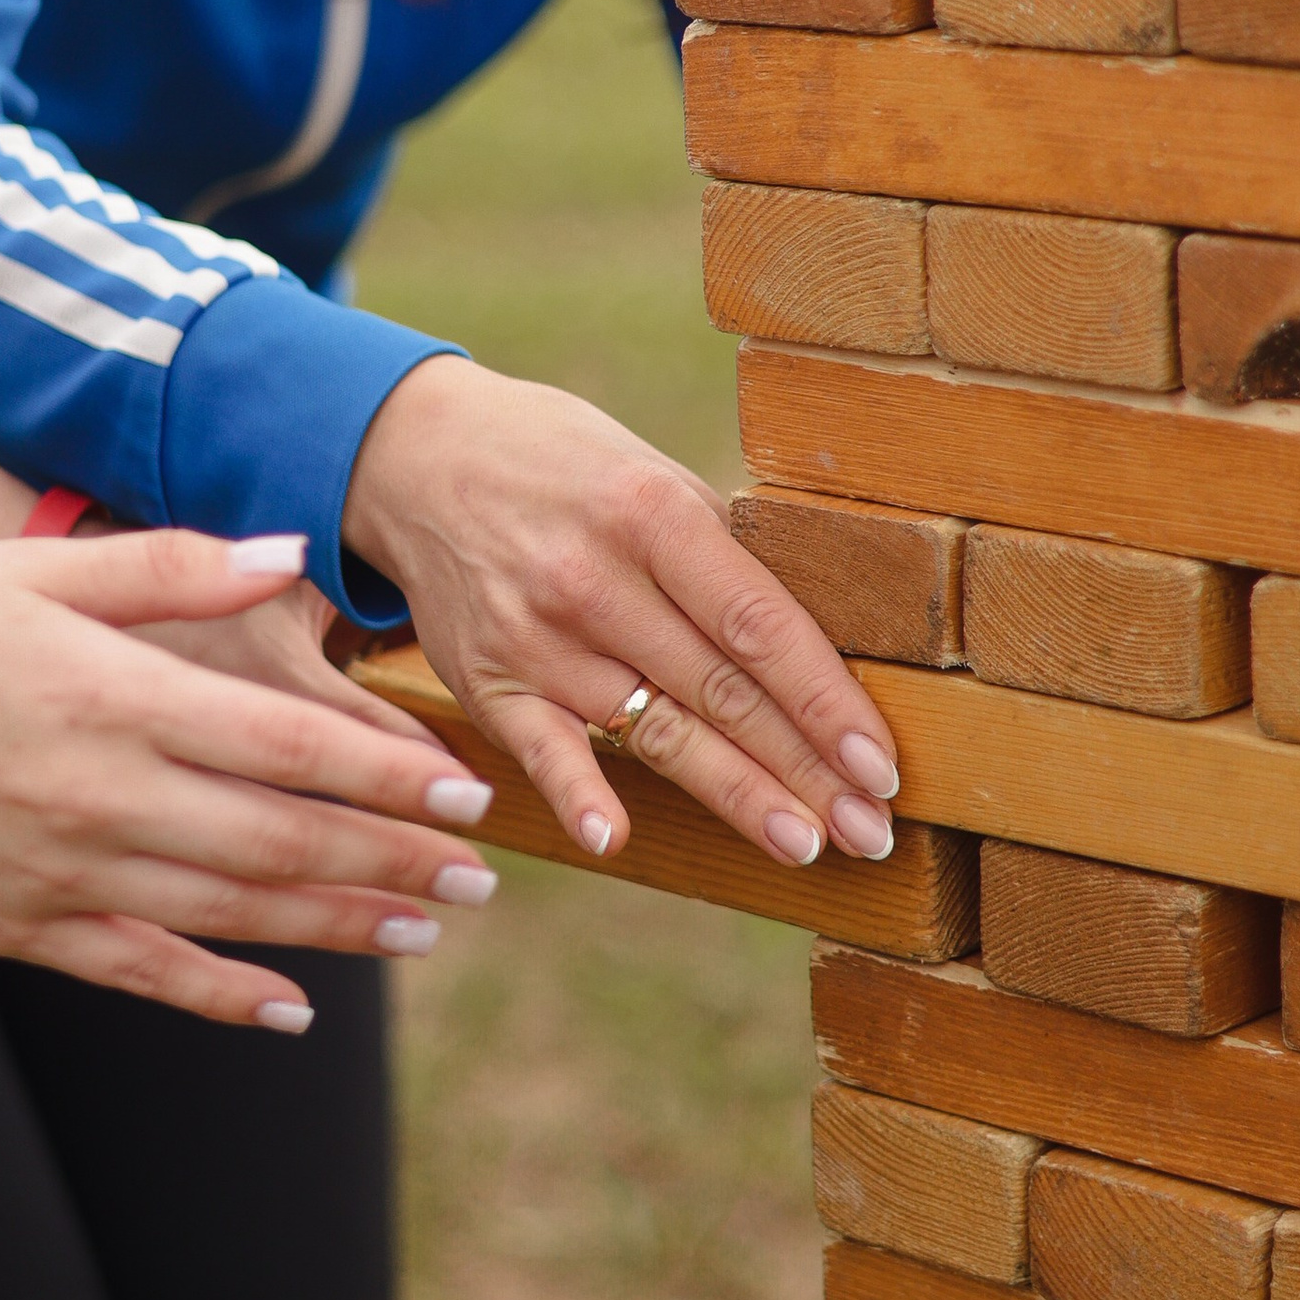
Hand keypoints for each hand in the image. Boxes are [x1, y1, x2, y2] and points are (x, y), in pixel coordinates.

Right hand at [0, 531, 502, 1029]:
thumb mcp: (39, 567)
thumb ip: (173, 567)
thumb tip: (291, 556)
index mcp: (117, 698)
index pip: (291, 748)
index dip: (389, 775)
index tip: (465, 790)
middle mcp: (103, 797)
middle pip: (283, 840)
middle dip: (394, 860)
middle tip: (481, 874)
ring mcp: (61, 874)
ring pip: (232, 914)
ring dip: (338, 925)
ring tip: (423, 926)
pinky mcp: (20, 927)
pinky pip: (144, 973)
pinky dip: (225, 996)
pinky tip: (292, 1008)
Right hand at [341, 357, 899, 871]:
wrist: (419, 455)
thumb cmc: (566, 466)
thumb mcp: (650, 474)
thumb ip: (723, 555)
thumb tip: (824, 641)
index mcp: (653, 516)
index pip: (760, 626)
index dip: (826, 701)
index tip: (880, 762)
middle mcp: (596, 580)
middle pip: (721, 691)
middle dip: (805, 768)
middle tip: (871, 829)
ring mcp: (538, 638)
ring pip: (656, 732)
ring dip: (735, 796)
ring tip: (804, 844)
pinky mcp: (487, 682)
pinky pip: (541, 750)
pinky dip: (576, 794)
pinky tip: (614, 839)